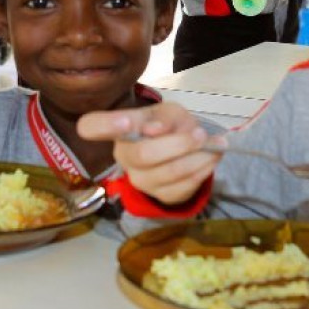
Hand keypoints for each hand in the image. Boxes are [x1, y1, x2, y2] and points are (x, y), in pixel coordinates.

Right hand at [77, 102, 223, 204]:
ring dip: (198, 158)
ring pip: (169, 173)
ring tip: (215, 146)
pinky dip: (202, 171)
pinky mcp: (162, 196)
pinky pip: (183, 187)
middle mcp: (123, 157)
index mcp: (120, 130)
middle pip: (144, 154)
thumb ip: (163, 117)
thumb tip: (154, 130)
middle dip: (178, 144)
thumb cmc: (169, 125)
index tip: (126, 123)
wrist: (184, 148)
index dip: (105, 126)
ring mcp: (141, 180)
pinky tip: (209, 160)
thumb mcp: (168, 111)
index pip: (93, 126)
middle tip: (201, 135)